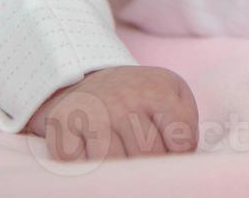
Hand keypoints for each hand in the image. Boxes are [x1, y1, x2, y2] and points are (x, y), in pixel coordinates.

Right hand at [25, 65, 198, 162]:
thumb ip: (185, 122)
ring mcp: (92, 114)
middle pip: (147, 156)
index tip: (171, 152)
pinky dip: (85, 166)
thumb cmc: (137, 94)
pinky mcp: (63, 127)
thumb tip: (182, 156)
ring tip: (121, 158)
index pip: (180, 141)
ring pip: (113, 163)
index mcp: (155, 92)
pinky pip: (77, 163)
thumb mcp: (170, 92)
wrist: (87, 78)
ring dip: (119, 169)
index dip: (179, 154)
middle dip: (150, 164)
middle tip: (142, 156)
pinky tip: (92, 156)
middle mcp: (123, 102)